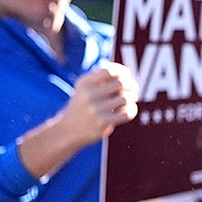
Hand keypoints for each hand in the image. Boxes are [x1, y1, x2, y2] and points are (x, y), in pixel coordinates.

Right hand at [18, 62, 138, 178]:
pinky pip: (127, 113)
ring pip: (126, 98)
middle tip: (133, 90)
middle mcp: (88, 94)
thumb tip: (126, 73)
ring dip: (132, 98)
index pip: (109, 71)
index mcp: (84, 83)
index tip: (127, 76)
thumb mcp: (86, 87)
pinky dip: (132, 110)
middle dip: (132, 85)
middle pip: (122, 83)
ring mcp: (95, 109)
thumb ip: (102, 77)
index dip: (123, 72)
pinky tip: (126, 111)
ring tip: (129, 100)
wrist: (67, 130)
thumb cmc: (84, 105)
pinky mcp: (102, 123)